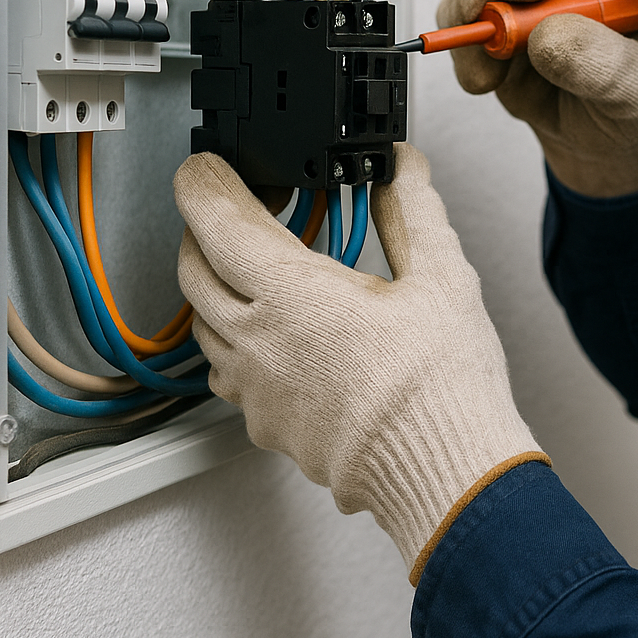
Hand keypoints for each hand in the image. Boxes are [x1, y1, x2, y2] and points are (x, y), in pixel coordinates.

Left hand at [175, 144, 545, 580]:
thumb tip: (403, 169)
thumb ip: (413, 210)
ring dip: (214, 288)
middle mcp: (259, 342)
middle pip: (192, 269)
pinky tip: (275, 337)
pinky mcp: (267, 425)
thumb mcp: (441, 276)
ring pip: (201, 325)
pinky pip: (226, 374)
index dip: (203, 182)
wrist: (445, 470)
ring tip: (254, 270)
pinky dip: (233, 342)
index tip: (207, 167)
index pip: (214, 220)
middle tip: (235, 210)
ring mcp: (256, 390)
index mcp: (292, 294)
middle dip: (204, 229)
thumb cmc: (441, 387)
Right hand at [439, 0, 637, 196]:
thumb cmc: (630, 107)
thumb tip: (547, 36)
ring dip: (473, 20)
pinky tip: (487, 76)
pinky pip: (463, 2)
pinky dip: (461, 39)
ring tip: (491, 78)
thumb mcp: (634, 94)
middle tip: (489, 39)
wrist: (601, 138)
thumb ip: (601, 65)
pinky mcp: (500, 4)